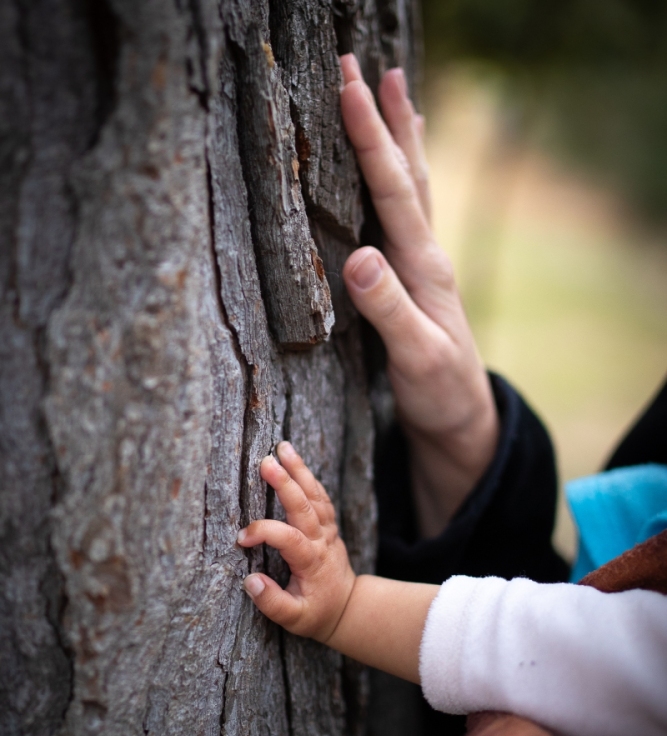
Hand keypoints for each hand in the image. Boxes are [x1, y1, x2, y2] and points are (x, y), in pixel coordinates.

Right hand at [238, 443, 437, 679]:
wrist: (348, 608)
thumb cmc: (316, 613)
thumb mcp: (294, 619)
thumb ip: (272, 603)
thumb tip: (251, 581)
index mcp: (312, 561)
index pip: (289, 538)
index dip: (264, 532)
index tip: (242, 538)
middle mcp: (322, 540)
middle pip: (305, 506)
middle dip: (286, 483)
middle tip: (266, 462)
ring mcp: (328, 530)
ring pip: (315, 495)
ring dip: (300, 470)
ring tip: (283, 447)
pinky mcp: (328, 525)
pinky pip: (320, 496)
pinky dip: (309, 477)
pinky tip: (295, 460)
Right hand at [339, 54, 498, 535]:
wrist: (463, 419)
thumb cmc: (438, 392)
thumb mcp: (414, 358)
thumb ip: (388, 310)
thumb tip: (359, 257)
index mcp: (423, 267)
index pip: (393, 191)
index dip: (370, 139)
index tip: (350, 87)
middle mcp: (427, 256)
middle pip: (407, 173)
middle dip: (385, 119)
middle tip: (364, 64)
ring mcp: (422, 265)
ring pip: (412, 187)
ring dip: (400, 137)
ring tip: (393, 90)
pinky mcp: (414, 279)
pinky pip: (407, 212)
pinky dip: (401, 176)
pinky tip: (399, 167)